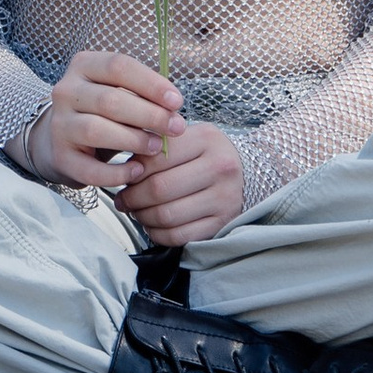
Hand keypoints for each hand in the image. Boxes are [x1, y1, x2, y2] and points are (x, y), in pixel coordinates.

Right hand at [32, 49, 184, 189]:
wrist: (61, 138)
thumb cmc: (100, 112)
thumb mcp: (117, 92)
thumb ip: (141, 94)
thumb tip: (173, 107)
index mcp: (84, 66)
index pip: (118, 66)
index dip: (150, 83)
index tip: (177, 101)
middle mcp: (66, 92)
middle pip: (109, 100)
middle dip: (149, 115)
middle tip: (175, 128)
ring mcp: (59, 125)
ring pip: (96, 130)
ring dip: (133, 140)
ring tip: (157, 147)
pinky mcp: (60, 157)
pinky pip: (89, 169)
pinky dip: (116, 173)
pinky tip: (137, 171)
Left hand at [117, 119, 245, 245]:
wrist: (248, 172)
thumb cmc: (208, 153)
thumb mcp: (190, 136)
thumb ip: (160, 144)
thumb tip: (126, 166)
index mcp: (206, 138)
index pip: (156, 157)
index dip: (132, 171)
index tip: (124, 177)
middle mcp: (219, 167)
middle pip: (159, 189)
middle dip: (133, 197)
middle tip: (123, 199)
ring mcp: (223, 198)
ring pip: (167, 215)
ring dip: (143, 217)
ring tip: (137, 211)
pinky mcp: (222, 223)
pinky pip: (179, 235)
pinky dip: (158, 234)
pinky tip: (153, 225)